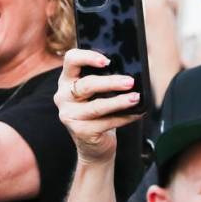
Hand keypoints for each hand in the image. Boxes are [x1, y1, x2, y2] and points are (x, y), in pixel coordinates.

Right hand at [54, 49, 141, 165]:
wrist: (93, 145)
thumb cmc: (98, 112)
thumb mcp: (97, 92)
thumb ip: (104, 77)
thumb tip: (130, 68)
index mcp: (67, 79)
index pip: (71, 60)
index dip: (88, 57)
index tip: (107, 61)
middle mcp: (64, 96)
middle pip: (86, 84)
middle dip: (110, 82)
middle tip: (130, 82)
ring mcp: (70, 115)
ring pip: (97, 106)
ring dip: (119, 101)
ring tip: (135, 98)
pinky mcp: (80, 131)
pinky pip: (106, 122)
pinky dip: (124, 117)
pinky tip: (136, 113)